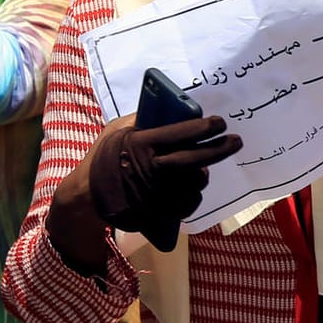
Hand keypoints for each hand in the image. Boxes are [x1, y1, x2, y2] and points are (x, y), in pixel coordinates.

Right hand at [87, 115, 241, 242]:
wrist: (86, 195)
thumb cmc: (105, 157)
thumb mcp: (118, 130)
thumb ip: (144, 120)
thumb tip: (175, 109)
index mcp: (140, 144)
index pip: (181, 132)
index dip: (205, 127)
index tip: (220, 122)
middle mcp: (149, 169)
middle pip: (195, 159)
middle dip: (220, 148)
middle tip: (236, 141)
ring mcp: (154, 194)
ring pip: (195, 182)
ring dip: (202, 173)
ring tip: (201, 167)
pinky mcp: (157, 213)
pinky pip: (189, 203)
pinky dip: (192, 194)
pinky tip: (189, 187)